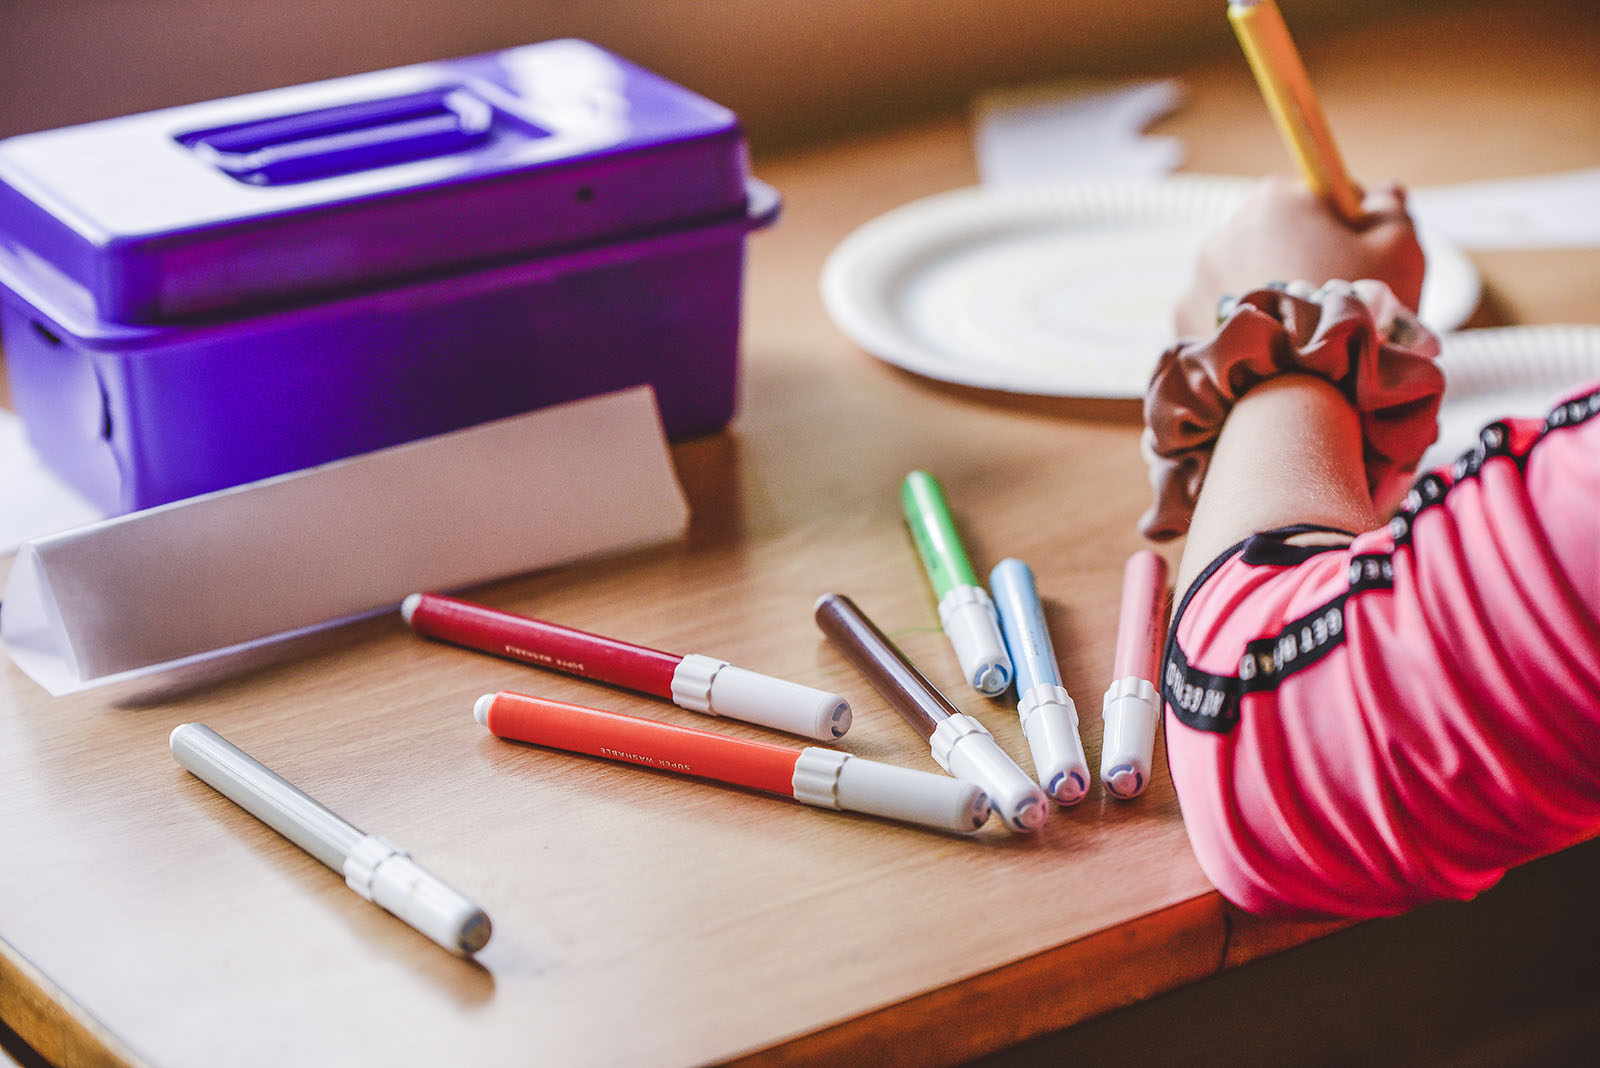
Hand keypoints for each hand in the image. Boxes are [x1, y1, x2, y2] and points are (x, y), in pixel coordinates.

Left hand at [1174, 176, 1424, 336]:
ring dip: (1272, 302)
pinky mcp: (1181, 326)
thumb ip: (1390, 209)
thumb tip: (1383, 192)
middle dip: (1304, 264)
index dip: (1347, 228)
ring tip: (1302, 341)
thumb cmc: (1357, 314)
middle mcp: (1224, 233)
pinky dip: (1245, 334)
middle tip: (1335, 310)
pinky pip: (1221, 322)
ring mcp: (1195, 281)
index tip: (1363, 262)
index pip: (1316, 198)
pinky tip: (1272, 358)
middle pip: (1277, 241)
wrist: (1296, 391)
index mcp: (1273, 200)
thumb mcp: (1399, 249)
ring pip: (1246, 283)